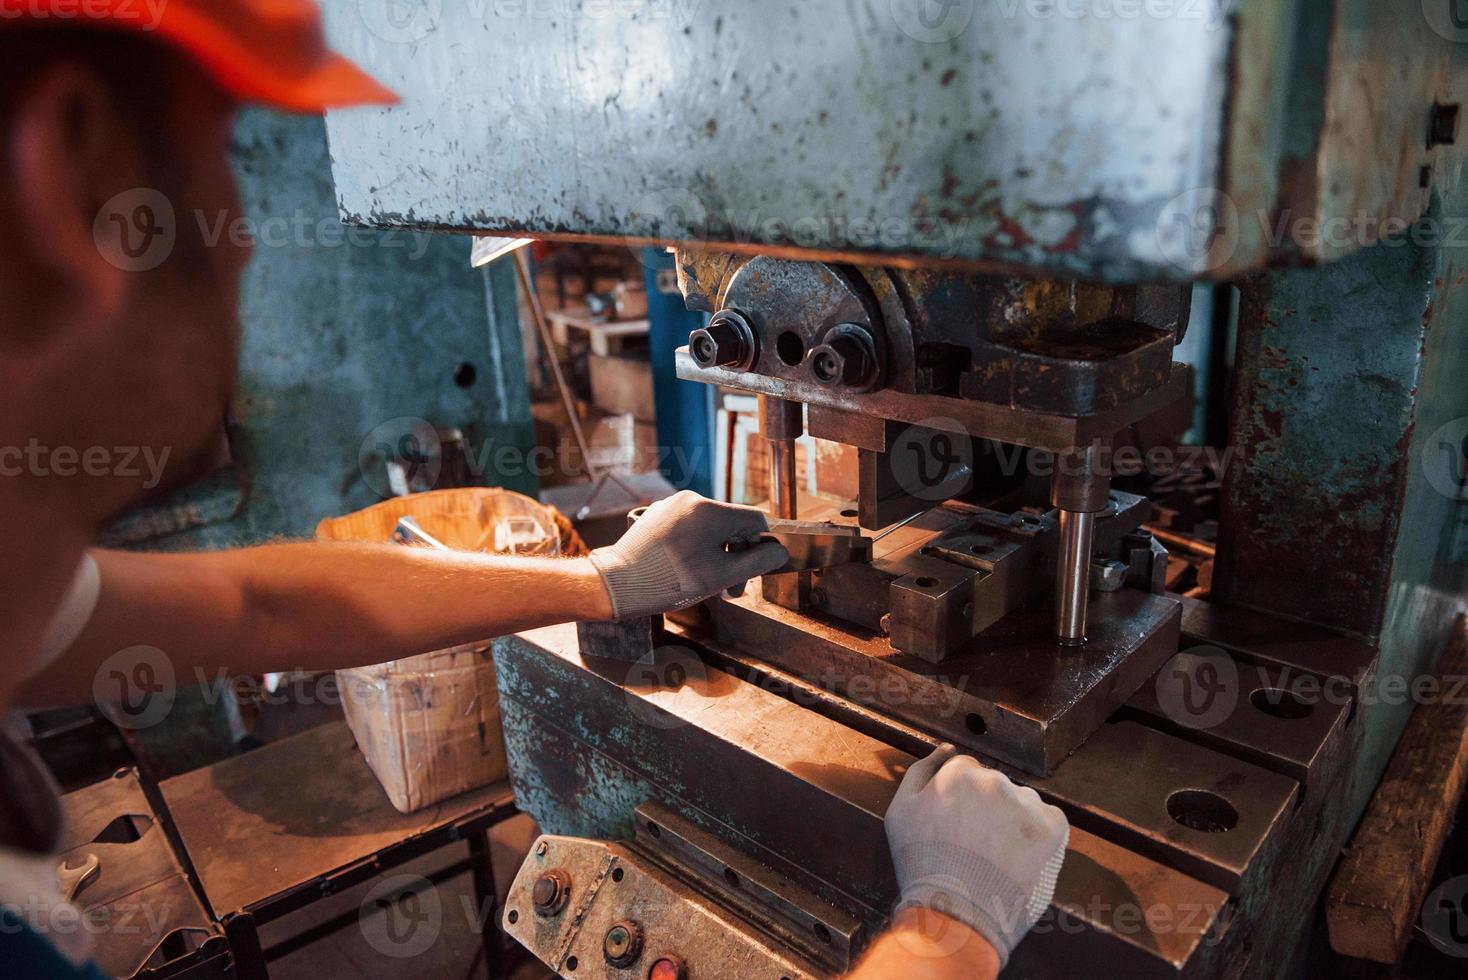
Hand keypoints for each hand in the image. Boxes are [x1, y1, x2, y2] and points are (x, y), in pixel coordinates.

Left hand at [587, 491, 788, 620]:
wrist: (617, 584)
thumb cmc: (669, 582)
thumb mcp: (721, 576)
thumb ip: (757, 563)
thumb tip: (780, 553)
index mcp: (710, 510)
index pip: (755, 521)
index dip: (763, 546)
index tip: (757, 570)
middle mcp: (691, 500)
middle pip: (732, 525)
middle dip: (737, 556)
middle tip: (731, 589)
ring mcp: (670, 506)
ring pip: (710, 528)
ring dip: (717, 555)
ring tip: (709, 584)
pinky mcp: (656, 516)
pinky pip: (688, 528)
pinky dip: (696, 548)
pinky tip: (687, 572)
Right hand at [884, 745, 1068, 966]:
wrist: (956, 915)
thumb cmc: (923, 866)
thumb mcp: (900, 812)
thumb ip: (921, 771)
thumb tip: (945, 749)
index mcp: (959, 772)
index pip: (966, 771)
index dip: (960, 801)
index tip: (957, 826)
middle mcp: (995, 781)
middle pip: (994, 785)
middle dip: (986, 809)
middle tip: (974, 846)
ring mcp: (1026, 804)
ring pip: (1021, 803)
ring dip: (1013, 821)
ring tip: (996, 857)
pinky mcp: (1052, 828)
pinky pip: (1048, 821)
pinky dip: (1038, 837)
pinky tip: (1018, 859)